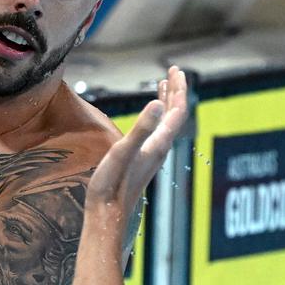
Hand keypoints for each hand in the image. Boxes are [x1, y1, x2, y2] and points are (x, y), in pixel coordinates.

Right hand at [86, 65, 187, 212]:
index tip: (175, 70)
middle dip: (175, 92)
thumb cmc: (112, 185)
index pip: (176, 111)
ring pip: (166, 124)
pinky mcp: (143, 160)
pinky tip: (148, 116)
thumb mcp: (123, 152)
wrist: (107, 214)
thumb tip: (157, 103)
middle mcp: (159, 148)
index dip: (178, 90)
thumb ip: (141, 128)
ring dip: (167, 103)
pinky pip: (156, 132)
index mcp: (158, 144)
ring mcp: (152, 155)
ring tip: (163, 86)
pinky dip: (156, 116)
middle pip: (174, 115)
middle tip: (173, 71)